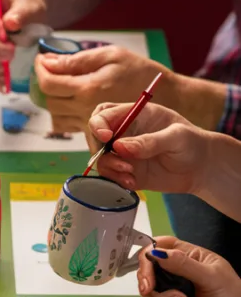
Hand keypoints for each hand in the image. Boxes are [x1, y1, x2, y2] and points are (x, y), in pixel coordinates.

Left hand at [35, 45, 172, 134]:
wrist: (165, 98)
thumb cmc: (141, 72)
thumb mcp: (111, 56)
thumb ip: (78, 61)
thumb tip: (49, 62)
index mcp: (89, 89)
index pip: (49, 84)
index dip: (40, 70)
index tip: (41, 60)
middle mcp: (85, 110)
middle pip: (49, 102)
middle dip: (46, 85)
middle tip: (52, 70)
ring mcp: (89, 125)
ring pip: (56, 117)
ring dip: (54, 101)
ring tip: (63, 85)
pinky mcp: (94, 133)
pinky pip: (69, 127)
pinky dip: (65, 114)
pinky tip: (74, 100)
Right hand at [88, 102, 206, 193]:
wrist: (201, 168)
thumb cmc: (192, 143)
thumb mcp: (176, 137)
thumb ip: (149, 141)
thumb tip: (120, 147)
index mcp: (134, 115)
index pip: (104, 114)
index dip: (98, 124)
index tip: (106, 137)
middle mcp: (124, 133)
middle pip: (95, 136)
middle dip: (100, 150)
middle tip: (122, 162)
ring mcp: (123, 154)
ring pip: (100, 158)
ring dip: (110, 168)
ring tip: (131, 174)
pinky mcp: (126, 172)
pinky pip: (110, 176)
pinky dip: (116, 180)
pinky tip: (133, 183)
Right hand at [137, 237, 240, 296]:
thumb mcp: (211, 277)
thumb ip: (183, 264)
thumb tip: (155, 253)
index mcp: (190, 258)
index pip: (163, 245)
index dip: (150, 250)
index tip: (146, 261)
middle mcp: (178, 274)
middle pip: (149, 269)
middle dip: (147, 277)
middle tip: (148, 287)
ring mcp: (173, 294)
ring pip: (151, 292)